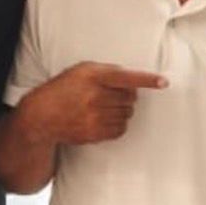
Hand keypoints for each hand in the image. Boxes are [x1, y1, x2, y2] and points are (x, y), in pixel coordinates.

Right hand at [24, 62, 166, 144]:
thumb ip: (106, 72)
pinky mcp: (94, 133)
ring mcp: (94, 117)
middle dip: (128, 96)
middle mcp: (95, 96)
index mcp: (93, 76)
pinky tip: (105, 119)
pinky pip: (120, 129)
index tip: (163, 82)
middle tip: (114, 95)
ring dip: (122, 110)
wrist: (41, 115)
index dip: (147, 80)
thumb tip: (132, 80)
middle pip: (130, 98)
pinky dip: (118, 124)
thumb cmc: (63, 89)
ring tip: (105, 107)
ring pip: (127, 114)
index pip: (127, 77)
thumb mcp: (81, 71)